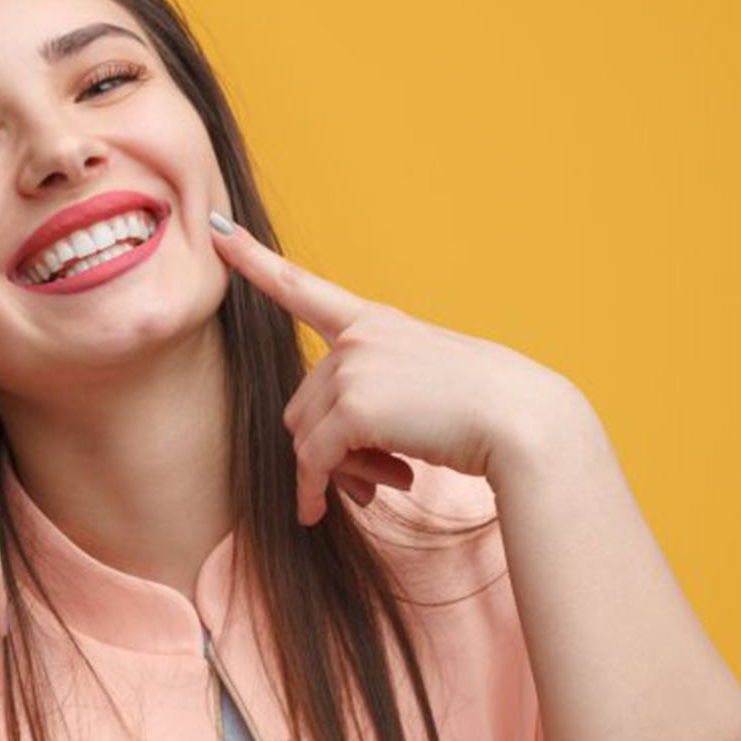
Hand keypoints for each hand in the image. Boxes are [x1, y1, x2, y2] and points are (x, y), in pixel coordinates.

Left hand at [209, 212, 581, 524]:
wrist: (522, 421)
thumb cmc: (483, 410)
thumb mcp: (421, 390)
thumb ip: (369, 404)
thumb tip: (323, 461)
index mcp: (375, 323)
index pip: (303, 287)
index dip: (255, 259)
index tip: (217, 228)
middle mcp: (358, 337)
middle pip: (302, 404)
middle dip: (324, 450)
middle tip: (368, 483)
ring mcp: (355, 366)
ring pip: (305, 435)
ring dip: (330, 473)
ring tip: (377, 489)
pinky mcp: (355, 405)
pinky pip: (314, 459)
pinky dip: (314, 490)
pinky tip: (323, 511)